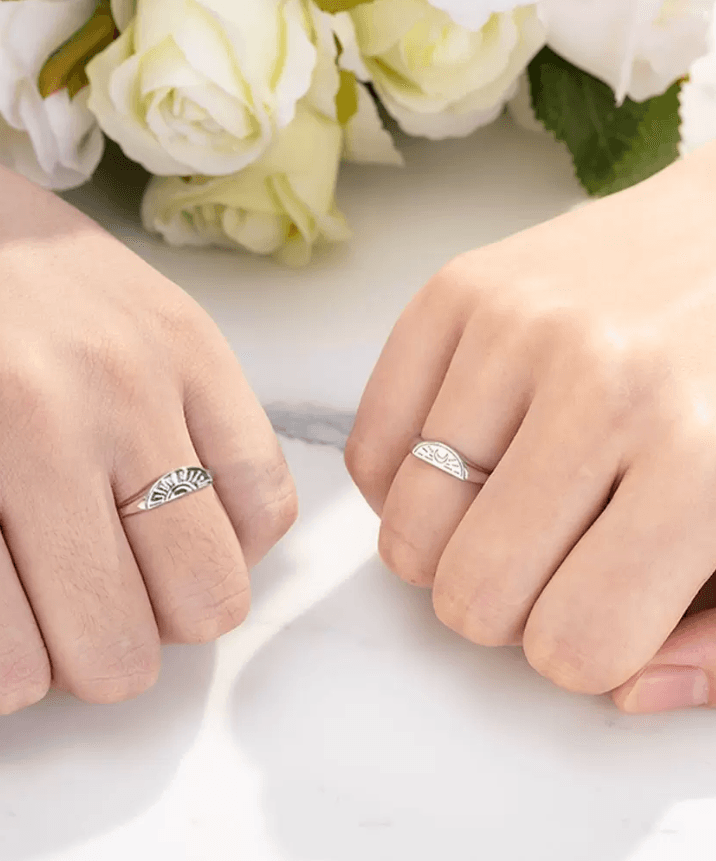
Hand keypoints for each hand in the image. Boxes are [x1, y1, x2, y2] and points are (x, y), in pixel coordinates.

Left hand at [0, 88, 295, 759]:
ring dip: (166, 603)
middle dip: (88, 647)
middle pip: (120, 652)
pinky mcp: (196, 343)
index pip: (7, 676)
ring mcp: (134, 377)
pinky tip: (179, 508)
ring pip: (210, 594)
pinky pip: (268, 501)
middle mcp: (39, 420)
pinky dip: (234, 535)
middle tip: (58, 587)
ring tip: (124, 552)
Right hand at [347, 140, 715, 713]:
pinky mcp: (453, 292)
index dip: (577, 654)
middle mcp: (600, 383)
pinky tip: (450, 470)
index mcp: (704, 461)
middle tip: (536, 568)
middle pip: (474, 592)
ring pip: (409, 525)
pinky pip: (369, 448)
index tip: (592, 615)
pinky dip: (395, 487)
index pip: (578, 643)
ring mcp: (513, 326)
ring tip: (493, 515)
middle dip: (499, 609)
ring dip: (443, 550)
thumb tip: (622, 688)